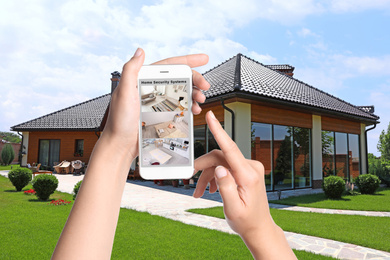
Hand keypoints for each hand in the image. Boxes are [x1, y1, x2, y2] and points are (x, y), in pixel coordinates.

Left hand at [103, 48, 209, 159]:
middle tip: (206, 86)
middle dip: (196, 79)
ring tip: (200, 99)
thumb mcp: (123, 93)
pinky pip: (180, 107)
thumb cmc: (119, 122)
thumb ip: (131, 70)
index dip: (188, 60)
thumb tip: (140, 51)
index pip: (169, 65)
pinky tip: (193, 109)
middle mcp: (152, 89)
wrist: (121, 146)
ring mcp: (158, 102)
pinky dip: (189, 106)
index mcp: (143, 80)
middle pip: (179, 78)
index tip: (204, 59)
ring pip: (181, 92)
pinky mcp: (161, 115)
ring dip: (194, 93)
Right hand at [193, 111, 295, 258]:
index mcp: (248, 175)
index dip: (218, 131)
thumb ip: (225, 186)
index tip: (211, 116)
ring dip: (207, 176)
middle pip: (219, 157)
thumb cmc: (246, 221)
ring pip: (220, 163)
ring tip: (199, 192)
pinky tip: (209, 189)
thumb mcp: (232, 208)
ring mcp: (249, 168)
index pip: (230, 148)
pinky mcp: (245, 171)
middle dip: (203, 168)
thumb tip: (219, 168)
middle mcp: (251, 167)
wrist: (258, 228)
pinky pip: (225, 167)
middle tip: (190, 180)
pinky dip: (215, 177)